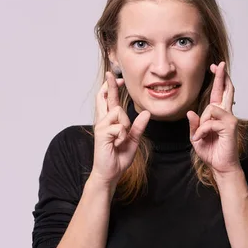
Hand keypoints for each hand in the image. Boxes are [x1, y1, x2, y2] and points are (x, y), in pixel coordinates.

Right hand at [91, 72, 150, 192]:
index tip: (117, 78)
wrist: (110, 173)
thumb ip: (138, 126)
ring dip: (125, 126)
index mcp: (110, 121)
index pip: (109, 100)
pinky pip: (119, 127)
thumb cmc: (118, 157)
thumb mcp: (133, 140)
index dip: (112, 88)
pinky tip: (117, 144)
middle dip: (109, 85)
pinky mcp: (101, 133)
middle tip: (110, 74)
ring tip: (120, 139)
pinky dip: (122, 136)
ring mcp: (101, 126)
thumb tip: (146, 113)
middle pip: (103, 97)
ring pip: (119, 112)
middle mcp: (103, 121)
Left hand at [187, 62, 240, 177]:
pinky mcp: (230, 126)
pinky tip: (201, 139)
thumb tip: (191, 112)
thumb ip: (194, 124)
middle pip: (226, 90)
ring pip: (211, 108)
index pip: (219, 93)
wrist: (220, 166)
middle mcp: (226, 114)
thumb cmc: (211, 151)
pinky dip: (202, 131)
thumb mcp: (196, 136)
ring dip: (201, 124)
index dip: (218, 79)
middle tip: (220, 64)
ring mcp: (230, 119)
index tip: (215, 67)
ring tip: (201, 136)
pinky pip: (210, 121)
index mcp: (218, 115)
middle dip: (221, 77)